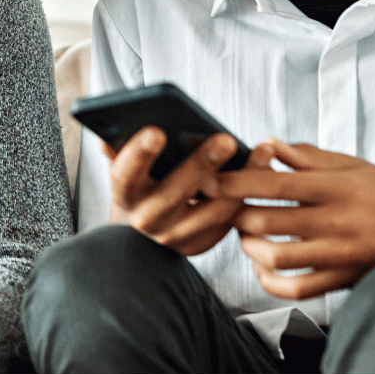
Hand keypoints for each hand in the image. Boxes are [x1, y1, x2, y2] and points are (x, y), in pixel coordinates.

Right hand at [107, 127, 274, 255]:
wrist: (140, 237)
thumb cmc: (138, 187)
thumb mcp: (124, 170)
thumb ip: (119, 150)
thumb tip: (108, 135)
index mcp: (125, 193)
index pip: (126, 174)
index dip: (139, 154)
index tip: (156, 131)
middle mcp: (147, 218)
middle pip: (176, 192)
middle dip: (202, 165)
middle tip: (226, 139)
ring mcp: (176, 235)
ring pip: (214, 210)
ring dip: (242, 180)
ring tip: (263, 152)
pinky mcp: (202, 242)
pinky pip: (231, 218)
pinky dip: (250, 192)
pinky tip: (267, 167)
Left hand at [219, 139, 374, 299]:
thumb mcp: (354, 166)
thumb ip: (308, 157)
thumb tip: (268, 142)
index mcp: (338, 187)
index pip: (277, 183)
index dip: (238, 180)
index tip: (210, 177)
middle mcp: (338, 222)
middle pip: (269, 222)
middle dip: (235, 214)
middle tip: (220, 205)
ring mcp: (341, 254)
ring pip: (278, 257)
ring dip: (249, 246)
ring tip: (243, 232)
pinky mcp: (344, 280)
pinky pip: (298, 289)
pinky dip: (270, 280)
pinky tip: (262, 265)